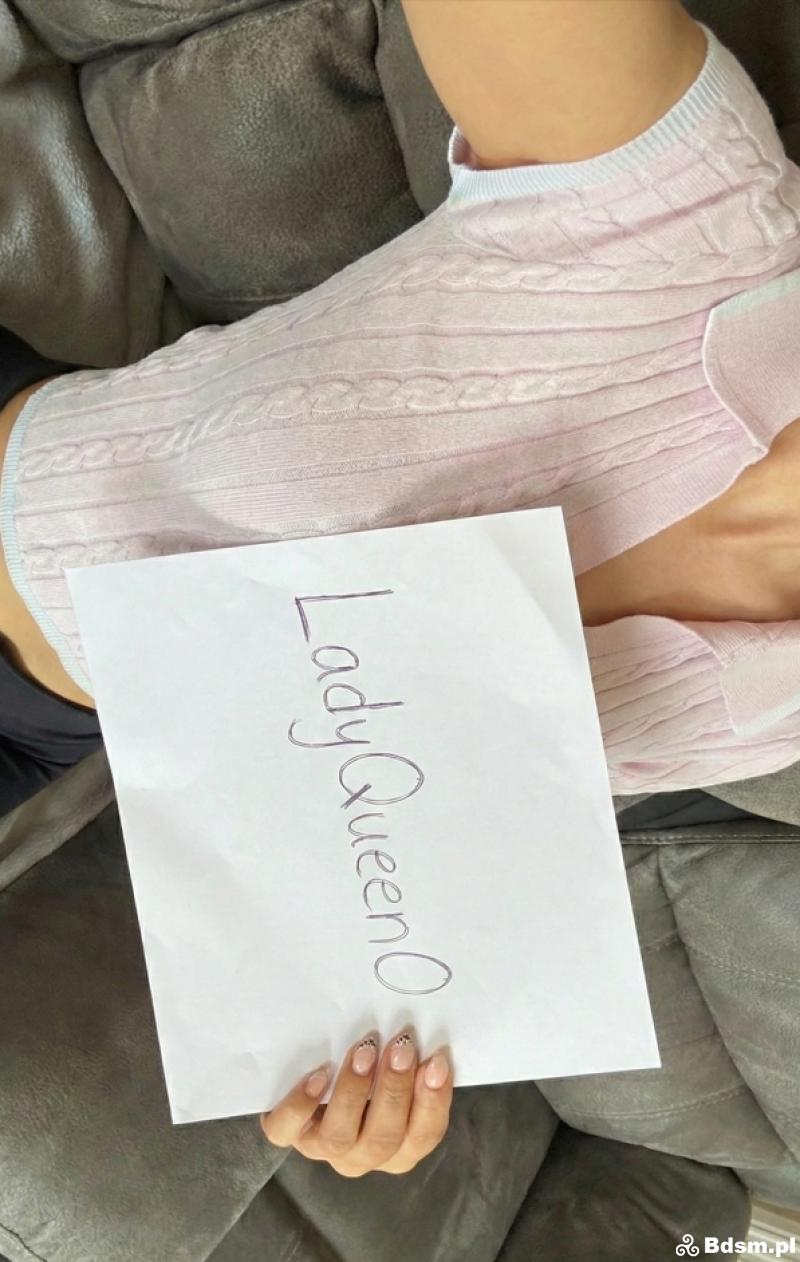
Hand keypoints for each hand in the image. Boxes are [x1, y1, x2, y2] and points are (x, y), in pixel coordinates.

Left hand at [260, 1029, 452, 1176]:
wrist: (313, 1073)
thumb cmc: (369, 1067)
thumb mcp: (395, 1068)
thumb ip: (412, 1062)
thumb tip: (427, 1038)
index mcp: (399, 1145)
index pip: (423, 1136)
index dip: (433, 1101)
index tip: (436, 1060)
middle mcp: (362, 1154)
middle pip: (384, 1139)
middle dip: (395, 1090)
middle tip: (401, 1048)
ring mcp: (323, 1146)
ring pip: (340, 1137)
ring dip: (355, 1092)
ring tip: (364, 1052)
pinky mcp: (286, 1132)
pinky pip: (288, 1129)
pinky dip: (301, 1104)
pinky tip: (318, 1076)